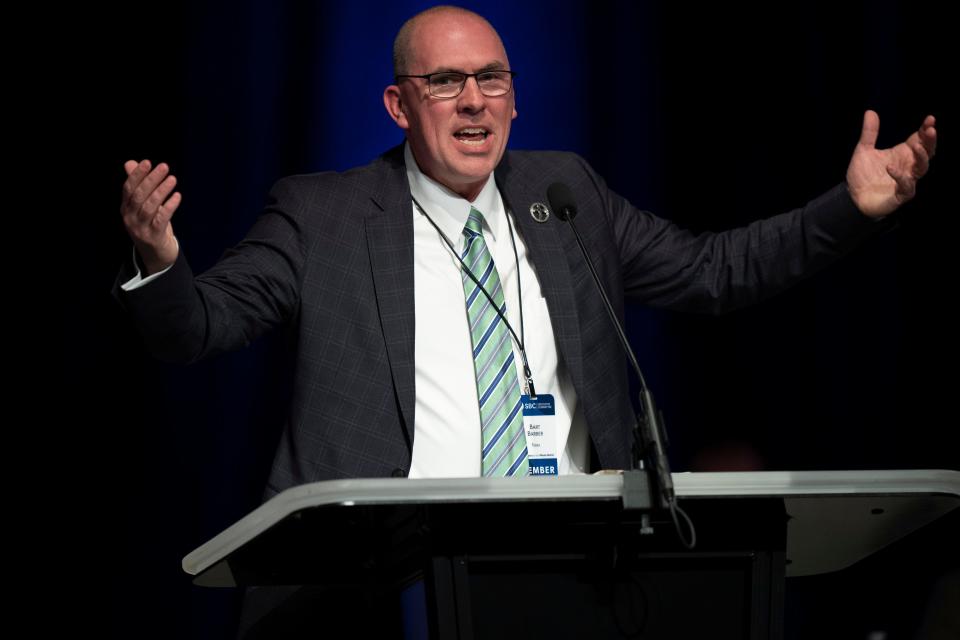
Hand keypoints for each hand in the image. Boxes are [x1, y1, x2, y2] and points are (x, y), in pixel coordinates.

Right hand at [121, 159, 181, 274]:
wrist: (156, 255)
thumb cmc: (151, 225)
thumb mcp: (144, 205)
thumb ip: (139, 185)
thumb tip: (130, 163)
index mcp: (126, 208)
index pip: (129, 188)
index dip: (137, 175)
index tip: (147, 162)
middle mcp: (130, 218)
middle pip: (139, 196)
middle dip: (151, 180)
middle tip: (164, 167)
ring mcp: (141, 228)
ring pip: (150, 206)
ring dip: (162, 191)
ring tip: (172, 179)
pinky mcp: (153, 237)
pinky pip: (162, 219)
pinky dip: (169, 206)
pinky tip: (177, 196)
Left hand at [846, 110, 936, 217]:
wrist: (852, 198)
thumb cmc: (862, 175)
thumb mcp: (863, 150)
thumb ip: (869, 133)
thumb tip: (870, 111)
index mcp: (903, 153)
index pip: (919, 139)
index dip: (925, 130)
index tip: (930, 119)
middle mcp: (908, 165)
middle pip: (927, 152)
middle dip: (930, 141)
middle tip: (931, 130)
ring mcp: (907, 180)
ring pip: (922, 168)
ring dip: (922, 157)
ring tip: (916, 147)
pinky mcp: (901, 194)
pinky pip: (906, 186)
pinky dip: (900, 176)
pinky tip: (890, 167)